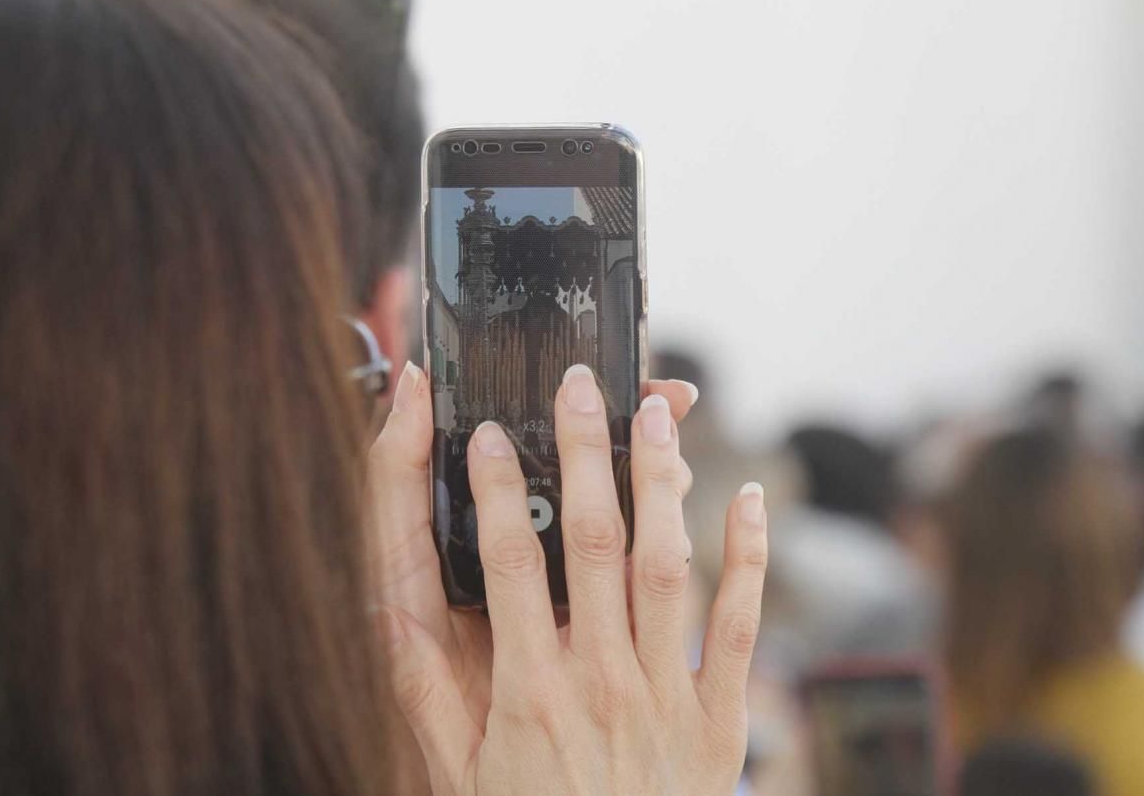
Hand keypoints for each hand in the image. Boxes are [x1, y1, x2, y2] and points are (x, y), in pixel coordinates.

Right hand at [377, 364, 767, 795]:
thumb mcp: (450, 764)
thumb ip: (426, 681)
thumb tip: (394, 592)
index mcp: (529, 692)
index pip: (510, 562)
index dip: (499, 488)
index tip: (492, 432)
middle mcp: (602, 683)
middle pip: (595, 541)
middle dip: (585, 451)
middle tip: (581, 386)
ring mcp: (668, 698)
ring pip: (667, 565)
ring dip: (661, 480)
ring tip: (656, 412)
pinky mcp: (720, 721)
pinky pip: (742, 626)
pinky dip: (749, 557)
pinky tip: (749, 496)